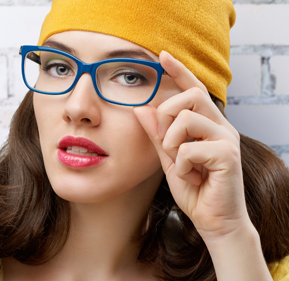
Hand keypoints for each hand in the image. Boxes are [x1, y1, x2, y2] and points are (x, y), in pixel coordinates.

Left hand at [133, 51, 249, 242]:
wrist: (213, 220)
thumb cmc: (194, 189)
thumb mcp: (168, 159)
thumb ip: (157, 135)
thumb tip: (141, 108)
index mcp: (207, 124)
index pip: (194, 89)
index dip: (179, 71)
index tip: (162, 56)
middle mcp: (220, 126)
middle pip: (189, 96)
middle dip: (166, 115)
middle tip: (166, 142)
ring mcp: (227, 139)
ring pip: (187, 119)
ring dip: (172, 143)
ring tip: (179, 164)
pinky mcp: (228, 155)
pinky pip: (189, 148)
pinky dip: (180, 165)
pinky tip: (190, 177)